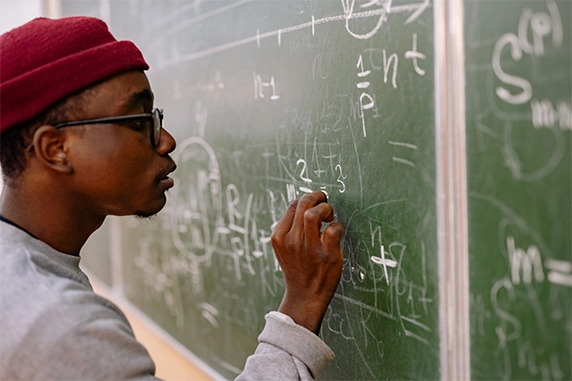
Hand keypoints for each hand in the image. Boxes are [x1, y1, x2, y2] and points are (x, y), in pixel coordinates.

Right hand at [271, 190, 343, 333]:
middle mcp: (292, 241)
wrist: (305, 297)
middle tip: (325, 201)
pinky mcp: (327, 255)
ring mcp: (309, 248)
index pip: (293, 205)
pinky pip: (334, 229)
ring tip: (329, 216)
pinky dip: (337, 226)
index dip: (307, 198)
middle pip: (303, 204)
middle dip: (317, 196)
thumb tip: (306, 204)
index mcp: (279, 237)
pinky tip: (336, 233)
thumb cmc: (297, 269)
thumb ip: (290, 228)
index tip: (315, 202)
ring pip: (315, 214)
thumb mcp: (284, 248)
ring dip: (326, 208)